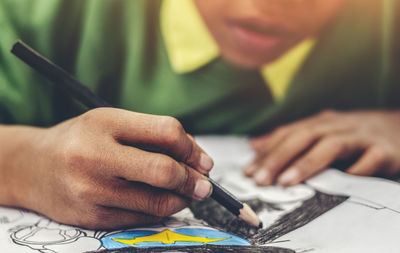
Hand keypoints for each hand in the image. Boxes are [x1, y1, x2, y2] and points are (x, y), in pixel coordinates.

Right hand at [0, 108, 213, 228]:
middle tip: (204, 183)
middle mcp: (95, 157)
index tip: (203, 160)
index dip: (192, 147)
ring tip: (185, 192)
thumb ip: (154, 136)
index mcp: (105, 123)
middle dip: (193, 179)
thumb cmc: (83, 140)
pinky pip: (142, 219)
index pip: (166, 131)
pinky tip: (160, 202)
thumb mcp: (113, 123)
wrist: (34, 168)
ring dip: (182, 199)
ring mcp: (92, 191)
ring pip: (158, 202)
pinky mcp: (93, 218)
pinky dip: (160, 211)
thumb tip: (200, 161)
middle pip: (164, 170)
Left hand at [244, 110, 399, 185]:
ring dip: (307, 163)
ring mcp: (361, 136)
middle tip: (260, 180)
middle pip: (303, 137)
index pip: (288, 134)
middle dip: (279, 158)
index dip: (266, 152)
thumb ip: (288, 139)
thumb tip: (254, 144)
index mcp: (320, 123)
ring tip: (287, 182)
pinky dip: (355, 171)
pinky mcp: (385, 150)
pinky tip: (340, 183)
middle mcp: (337, 126)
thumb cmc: (353, 135)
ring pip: (331, 145)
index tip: (248, 172)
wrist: (399, 128)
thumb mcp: (320, 133)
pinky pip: (370, 160)